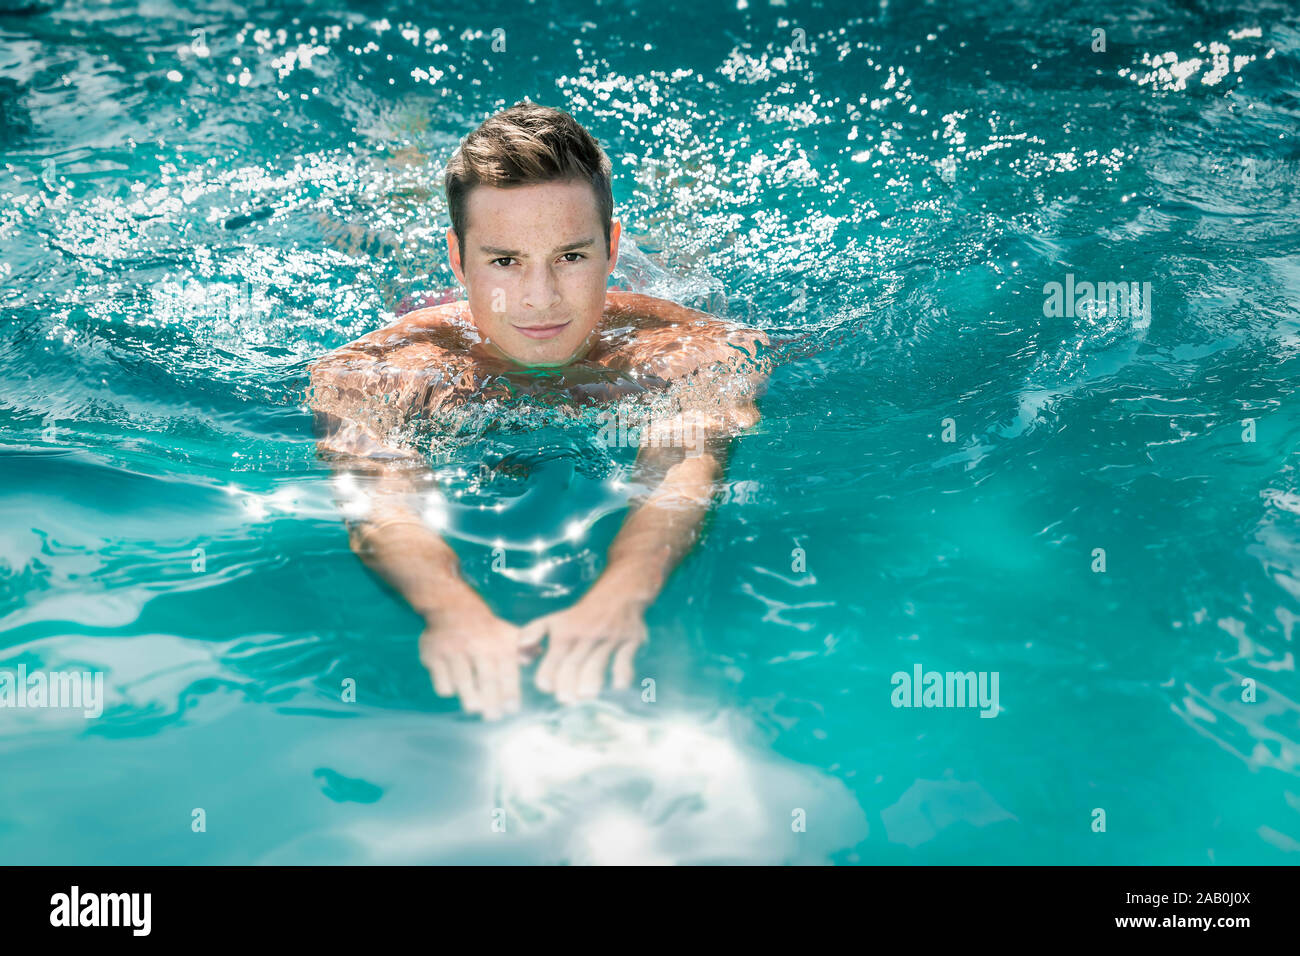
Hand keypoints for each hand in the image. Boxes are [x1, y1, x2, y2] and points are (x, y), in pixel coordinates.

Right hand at [419, 607, 525, 719]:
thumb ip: (524, 648)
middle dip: (492, 702)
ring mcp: (454, 651)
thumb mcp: (507, 633)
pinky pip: (442, 681)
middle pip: (486, 680)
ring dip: (470, 699)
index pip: (507, 672)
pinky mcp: (434, 656)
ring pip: (462, 682)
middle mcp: (477, 646)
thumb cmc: (486, 629)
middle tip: (493, 716)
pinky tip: (454, 689)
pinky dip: (448, 689)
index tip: (512, 710)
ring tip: (475, 709)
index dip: (510, 693)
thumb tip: (536, 656)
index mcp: (498, 643)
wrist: (452, 607)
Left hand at [519, 592, 647, 702]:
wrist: (620, 594)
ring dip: (592, 680)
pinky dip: (622, 673)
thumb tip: (520, 656)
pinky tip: (618, 686)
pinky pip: (625, 658)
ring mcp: (609, 638)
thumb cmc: (582, 616)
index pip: (555, 655)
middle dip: (568, 682)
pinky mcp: (630, 641)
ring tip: (586, 695)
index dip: (548, 671)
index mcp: (567, 631)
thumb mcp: (555, 619)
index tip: (545, 686)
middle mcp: (587, 635)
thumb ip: (533, 635)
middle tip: (566, 699)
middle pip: (575, 662)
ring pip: (599, 661)